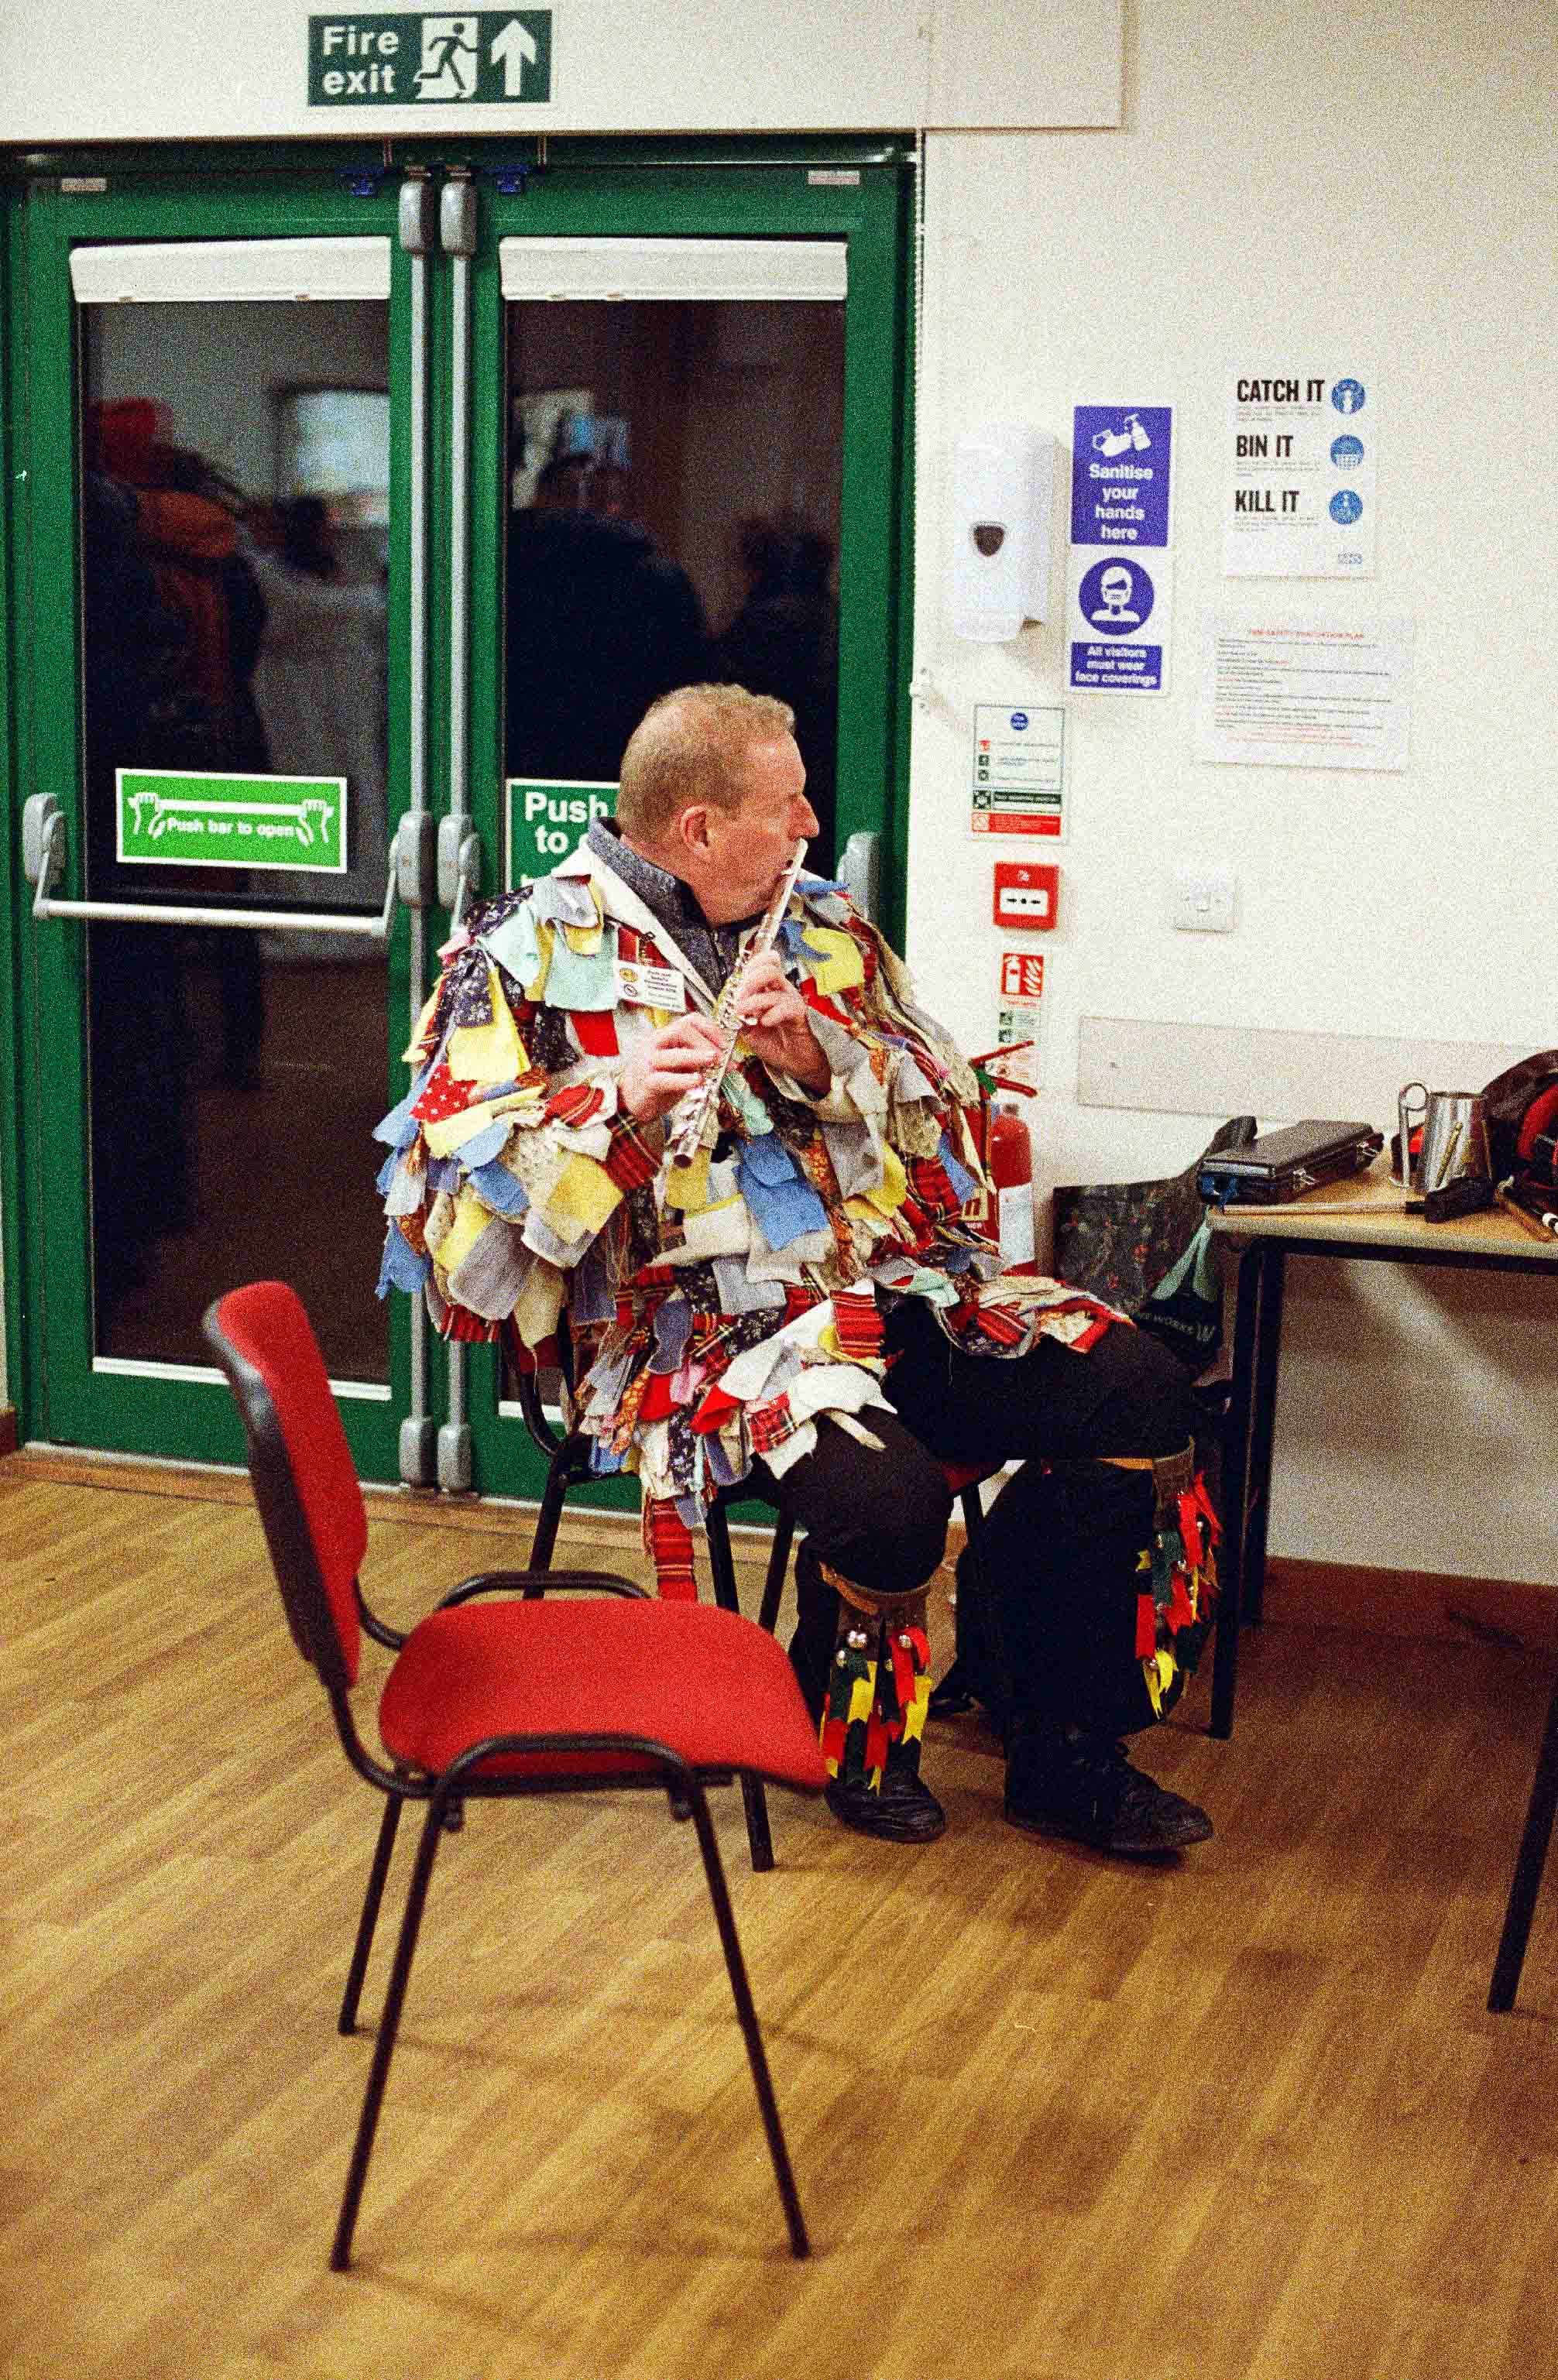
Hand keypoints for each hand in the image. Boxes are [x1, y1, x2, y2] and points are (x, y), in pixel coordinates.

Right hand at [619, 1013, 726, 1123]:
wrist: (630, 1101)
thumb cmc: (656, 1081)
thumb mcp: (680, 1067)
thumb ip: (698, 1061)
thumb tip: (725, 1062)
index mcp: (665, 1037)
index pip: (689, 1021)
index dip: (710, 1029)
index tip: (724, 1044)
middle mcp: (655, 1045)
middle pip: (681, 1031)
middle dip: (705, 1042)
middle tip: (719, 1056)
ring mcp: (648, 1063)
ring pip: (672, 1054)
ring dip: (697, 1056)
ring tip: (713, 1061)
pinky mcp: (647, 1083)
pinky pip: (665, 1079)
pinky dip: (683, 1080)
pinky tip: (697, 1081)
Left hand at [732, 953, 829, 1092]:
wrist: (794, 1063)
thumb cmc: (776, 1044)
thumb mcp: (749, 1029)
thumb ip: (740, 1015)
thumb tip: (730, 1004)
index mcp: (770, 990)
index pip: (764, 963)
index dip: (750, 966)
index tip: (738, 982)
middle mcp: (782, 991)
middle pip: (769, 968)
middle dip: (750, 980)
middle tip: (739, 998)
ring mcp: (791, 1000)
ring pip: (775, 983)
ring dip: (754, 998)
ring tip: (743, 1012)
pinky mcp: (800, 1014)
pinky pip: (786, 1006)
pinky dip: (772, 1013)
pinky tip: (765, 1022)